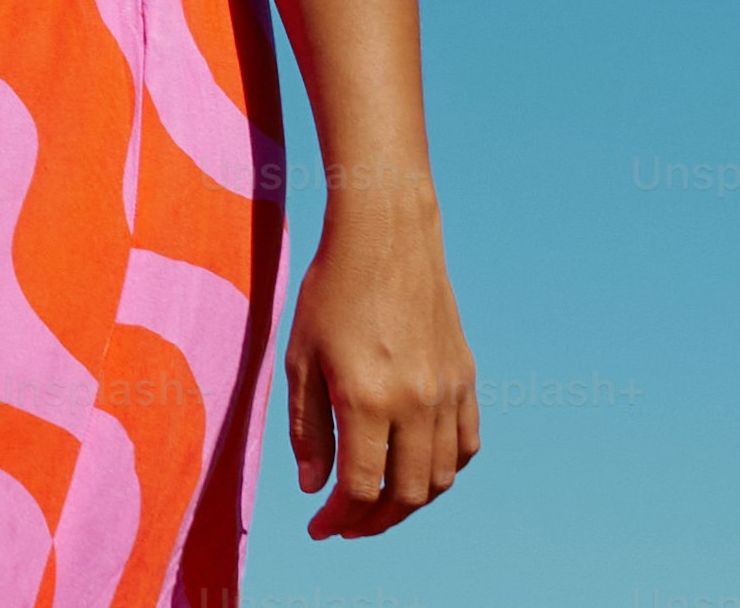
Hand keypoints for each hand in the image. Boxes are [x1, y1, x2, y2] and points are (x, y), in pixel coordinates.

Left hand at [286, 206, 476, 536]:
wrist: (386, 239)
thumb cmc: (330, 293)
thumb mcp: (300, 358)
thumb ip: (308, 428)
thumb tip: (316, 487)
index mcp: (366, 398)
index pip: (361, 487)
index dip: (339, 518)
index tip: (320, 529)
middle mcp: (416, 403)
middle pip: (406, 494)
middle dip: (374, 521)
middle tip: (346, 526)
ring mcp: (449, 393)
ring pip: (440, 478)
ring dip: (409, 503)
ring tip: (376, 504)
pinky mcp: (467, 381)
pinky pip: (465, 447)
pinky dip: (442, 472)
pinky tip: (414, 470)